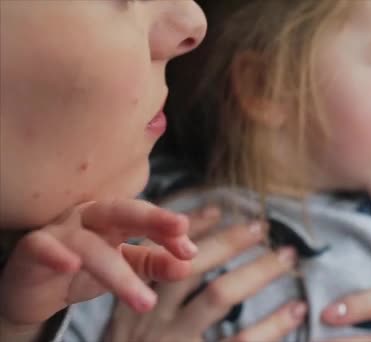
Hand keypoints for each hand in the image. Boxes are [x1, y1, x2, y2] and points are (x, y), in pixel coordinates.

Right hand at [0, 199, 197, 334]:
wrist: (33, 287)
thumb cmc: (83, 269)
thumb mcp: (124, 267)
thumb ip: (153, 264)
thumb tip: (186, 264)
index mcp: (113, 218)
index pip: (146, 217)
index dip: (168, 231)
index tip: (190, 251)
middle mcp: (89, 217)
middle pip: (122, 211)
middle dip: (152, 219)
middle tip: (181, 228)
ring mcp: (60, 230)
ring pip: (90, 245)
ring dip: (118, 273)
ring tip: (144, 301)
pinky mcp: (32, 248)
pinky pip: (43, 247)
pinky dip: (56, 255)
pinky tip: (71, 265)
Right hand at [105, 207, 306, 341]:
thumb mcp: (129, 331)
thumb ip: (152, 295)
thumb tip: (189, 252)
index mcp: (134, 310)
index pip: (160, 256)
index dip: (190, 231)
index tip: (218, 209)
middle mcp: (152, 324)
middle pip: (192, 268)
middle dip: (230, 242)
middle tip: (262, 227)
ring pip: (219, 296)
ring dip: (257, 271)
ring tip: (287, 257)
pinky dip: (273, 323)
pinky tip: (296, 309)